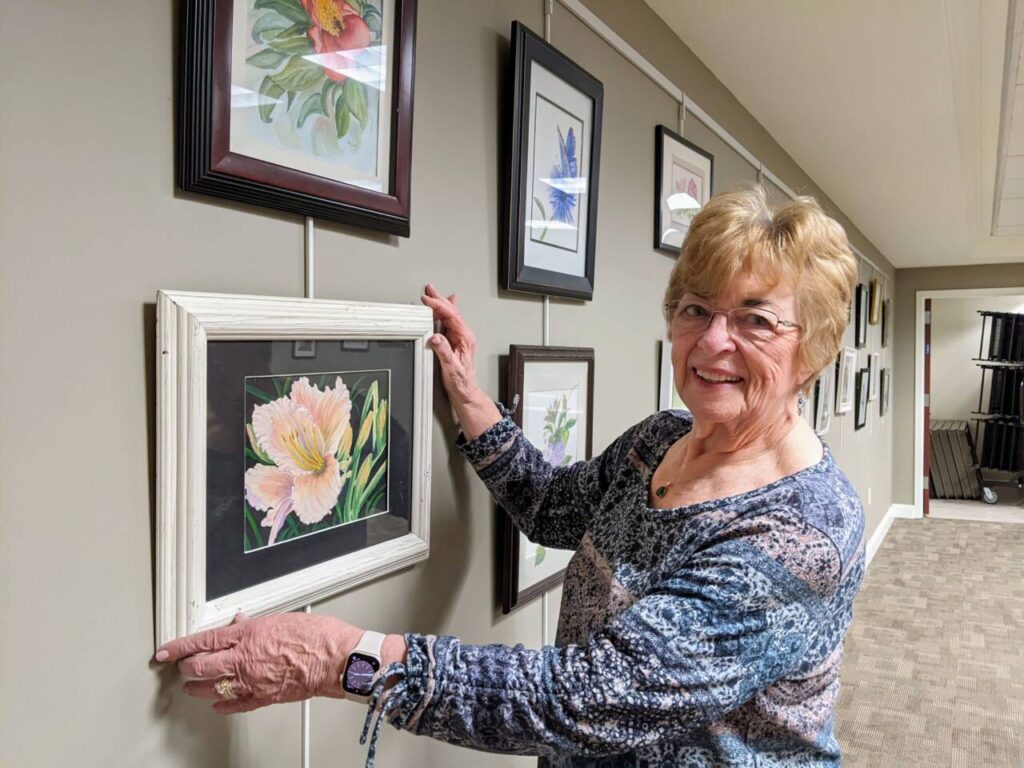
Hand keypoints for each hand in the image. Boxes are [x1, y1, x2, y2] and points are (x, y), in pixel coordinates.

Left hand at [154, 613, 369, 713]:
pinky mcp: (262, 698)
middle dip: (187, 667)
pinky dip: (221, 703)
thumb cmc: (316, 636)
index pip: (201, 641)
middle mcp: (244, 659)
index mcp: (247, 636)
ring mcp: (251, 681)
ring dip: (198, 687)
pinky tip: (217, 702)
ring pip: (209, 688)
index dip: (177, 647)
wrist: (336, 659)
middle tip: (183, 665)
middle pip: (198, 667)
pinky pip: (232, 705)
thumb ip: (254, 625)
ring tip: (194, 684)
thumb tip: (239, 626)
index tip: (164, 652)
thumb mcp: (280, 619)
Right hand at [420, 284, 479, 405]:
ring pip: (450, 316)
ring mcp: (460, 338)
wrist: (466, 391)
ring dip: (440, 304)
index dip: (439, 306)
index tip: (427, 300)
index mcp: (465, 338)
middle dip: (439, 299)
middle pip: (452, 312)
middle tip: (429, 289)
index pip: (452, 316)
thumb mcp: (451, 367)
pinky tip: (442, 308)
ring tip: (431, 294)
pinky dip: (442, 313)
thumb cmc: (461, 382)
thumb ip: (443, 351)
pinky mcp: (455, 341)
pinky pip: (449, 323)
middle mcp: (464, 335)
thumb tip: (435, 336)